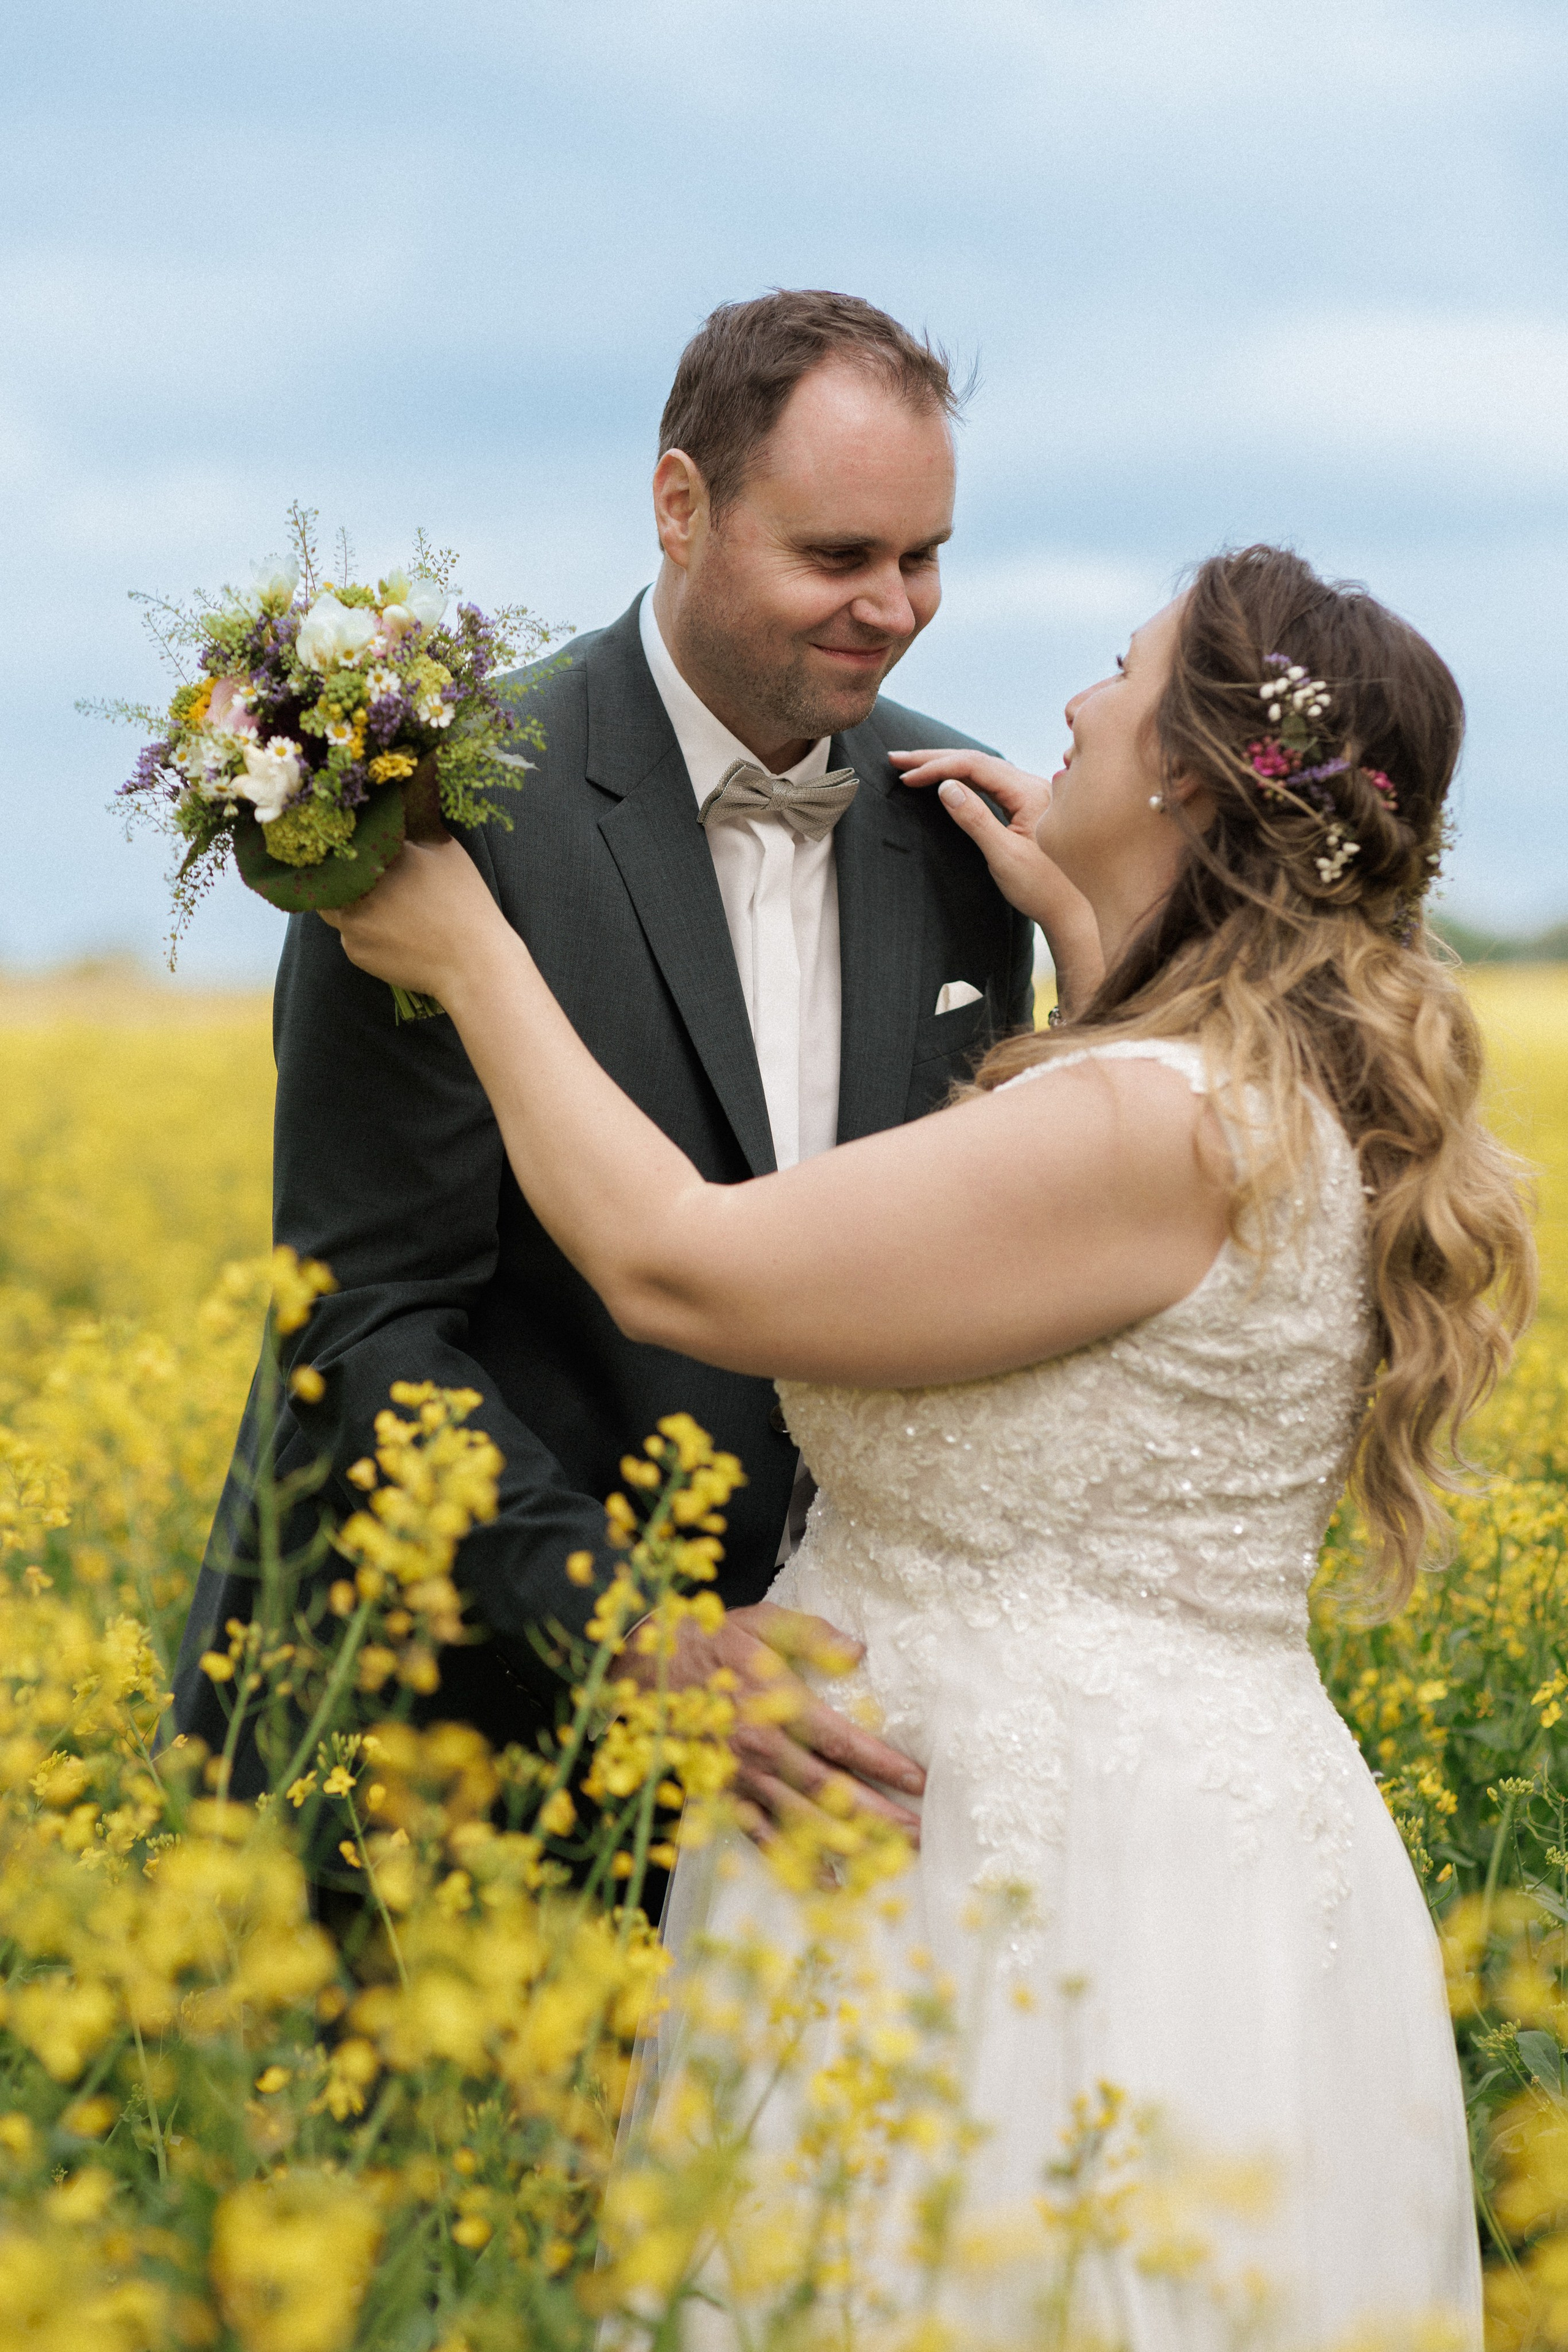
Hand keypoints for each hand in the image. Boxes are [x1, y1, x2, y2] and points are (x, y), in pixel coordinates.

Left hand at [319, 837, 502, 1000]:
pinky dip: (363, 931)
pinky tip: (392, 934)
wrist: (473, 965)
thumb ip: (414, 829)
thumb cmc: (466, 904)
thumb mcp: (447, 851)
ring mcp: (352, 920)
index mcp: (381, 855)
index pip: (349, 837)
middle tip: (366, 876)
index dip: (351, 840)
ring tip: (382, 907)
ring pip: (334, 905)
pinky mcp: (355, 950)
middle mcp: (358, 886)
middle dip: (342, 872)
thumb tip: (392, 810)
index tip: (359, 842)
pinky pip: (348, 934)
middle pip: (331, 872)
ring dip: (348, 902)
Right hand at [623, 1600, 924, 1846]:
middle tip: (920, 1835)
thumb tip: (857, 1651)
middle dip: (879, 1816)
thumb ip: (811, 1635)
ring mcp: (741, 1777)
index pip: (842, 1741)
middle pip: (830, 1791)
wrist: (644, 1667)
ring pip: (801, 1819)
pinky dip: (792, 1862)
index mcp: (776, 1704)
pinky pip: (761, 1836)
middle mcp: (762, 1748)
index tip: (919, 1781)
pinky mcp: (722, 1794)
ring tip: (890, 1862)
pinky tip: (826, 1882)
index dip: (882, 1763)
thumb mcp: (760, 1621)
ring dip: (848, 1844)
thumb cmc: (708, 1639)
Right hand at [889, 746, 1104, 1014]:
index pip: (976, 766)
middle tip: (898, 758)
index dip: (938, 767)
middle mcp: (1033, 787)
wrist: (1073, 911)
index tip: (907, 776)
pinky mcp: (1027, 808)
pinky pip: (990, 784)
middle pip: (978, 761)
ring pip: (983, 770)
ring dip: (948, 765)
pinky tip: (947, 780)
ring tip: (914, 765)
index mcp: (1030, 793)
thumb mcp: (1004, 856)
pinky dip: (963, 779)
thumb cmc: (1043, 888)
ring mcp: (1031, 796)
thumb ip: (975, 819)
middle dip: (936, 758)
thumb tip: (946, 787)